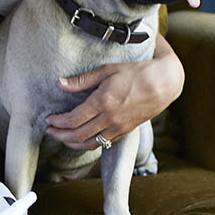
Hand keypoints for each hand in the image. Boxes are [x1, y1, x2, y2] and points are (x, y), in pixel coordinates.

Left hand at [45, 50, 184, 149]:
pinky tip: (81, 140)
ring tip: (61, 138)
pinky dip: (88, 145)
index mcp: (103, 102)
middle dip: (60, 135)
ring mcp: (119, 127)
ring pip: (90, 144)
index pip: (72, 120)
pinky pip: (103, 144)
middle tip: (50, 131)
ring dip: (72, 143)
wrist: (165, 83)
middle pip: (78, 135)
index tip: (48, 119)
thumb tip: (59, 83)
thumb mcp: (107, 70)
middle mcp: (110, 118)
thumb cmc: (136, 72)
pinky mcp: (126, 131)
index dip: (57, 122)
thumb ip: (82, 80)